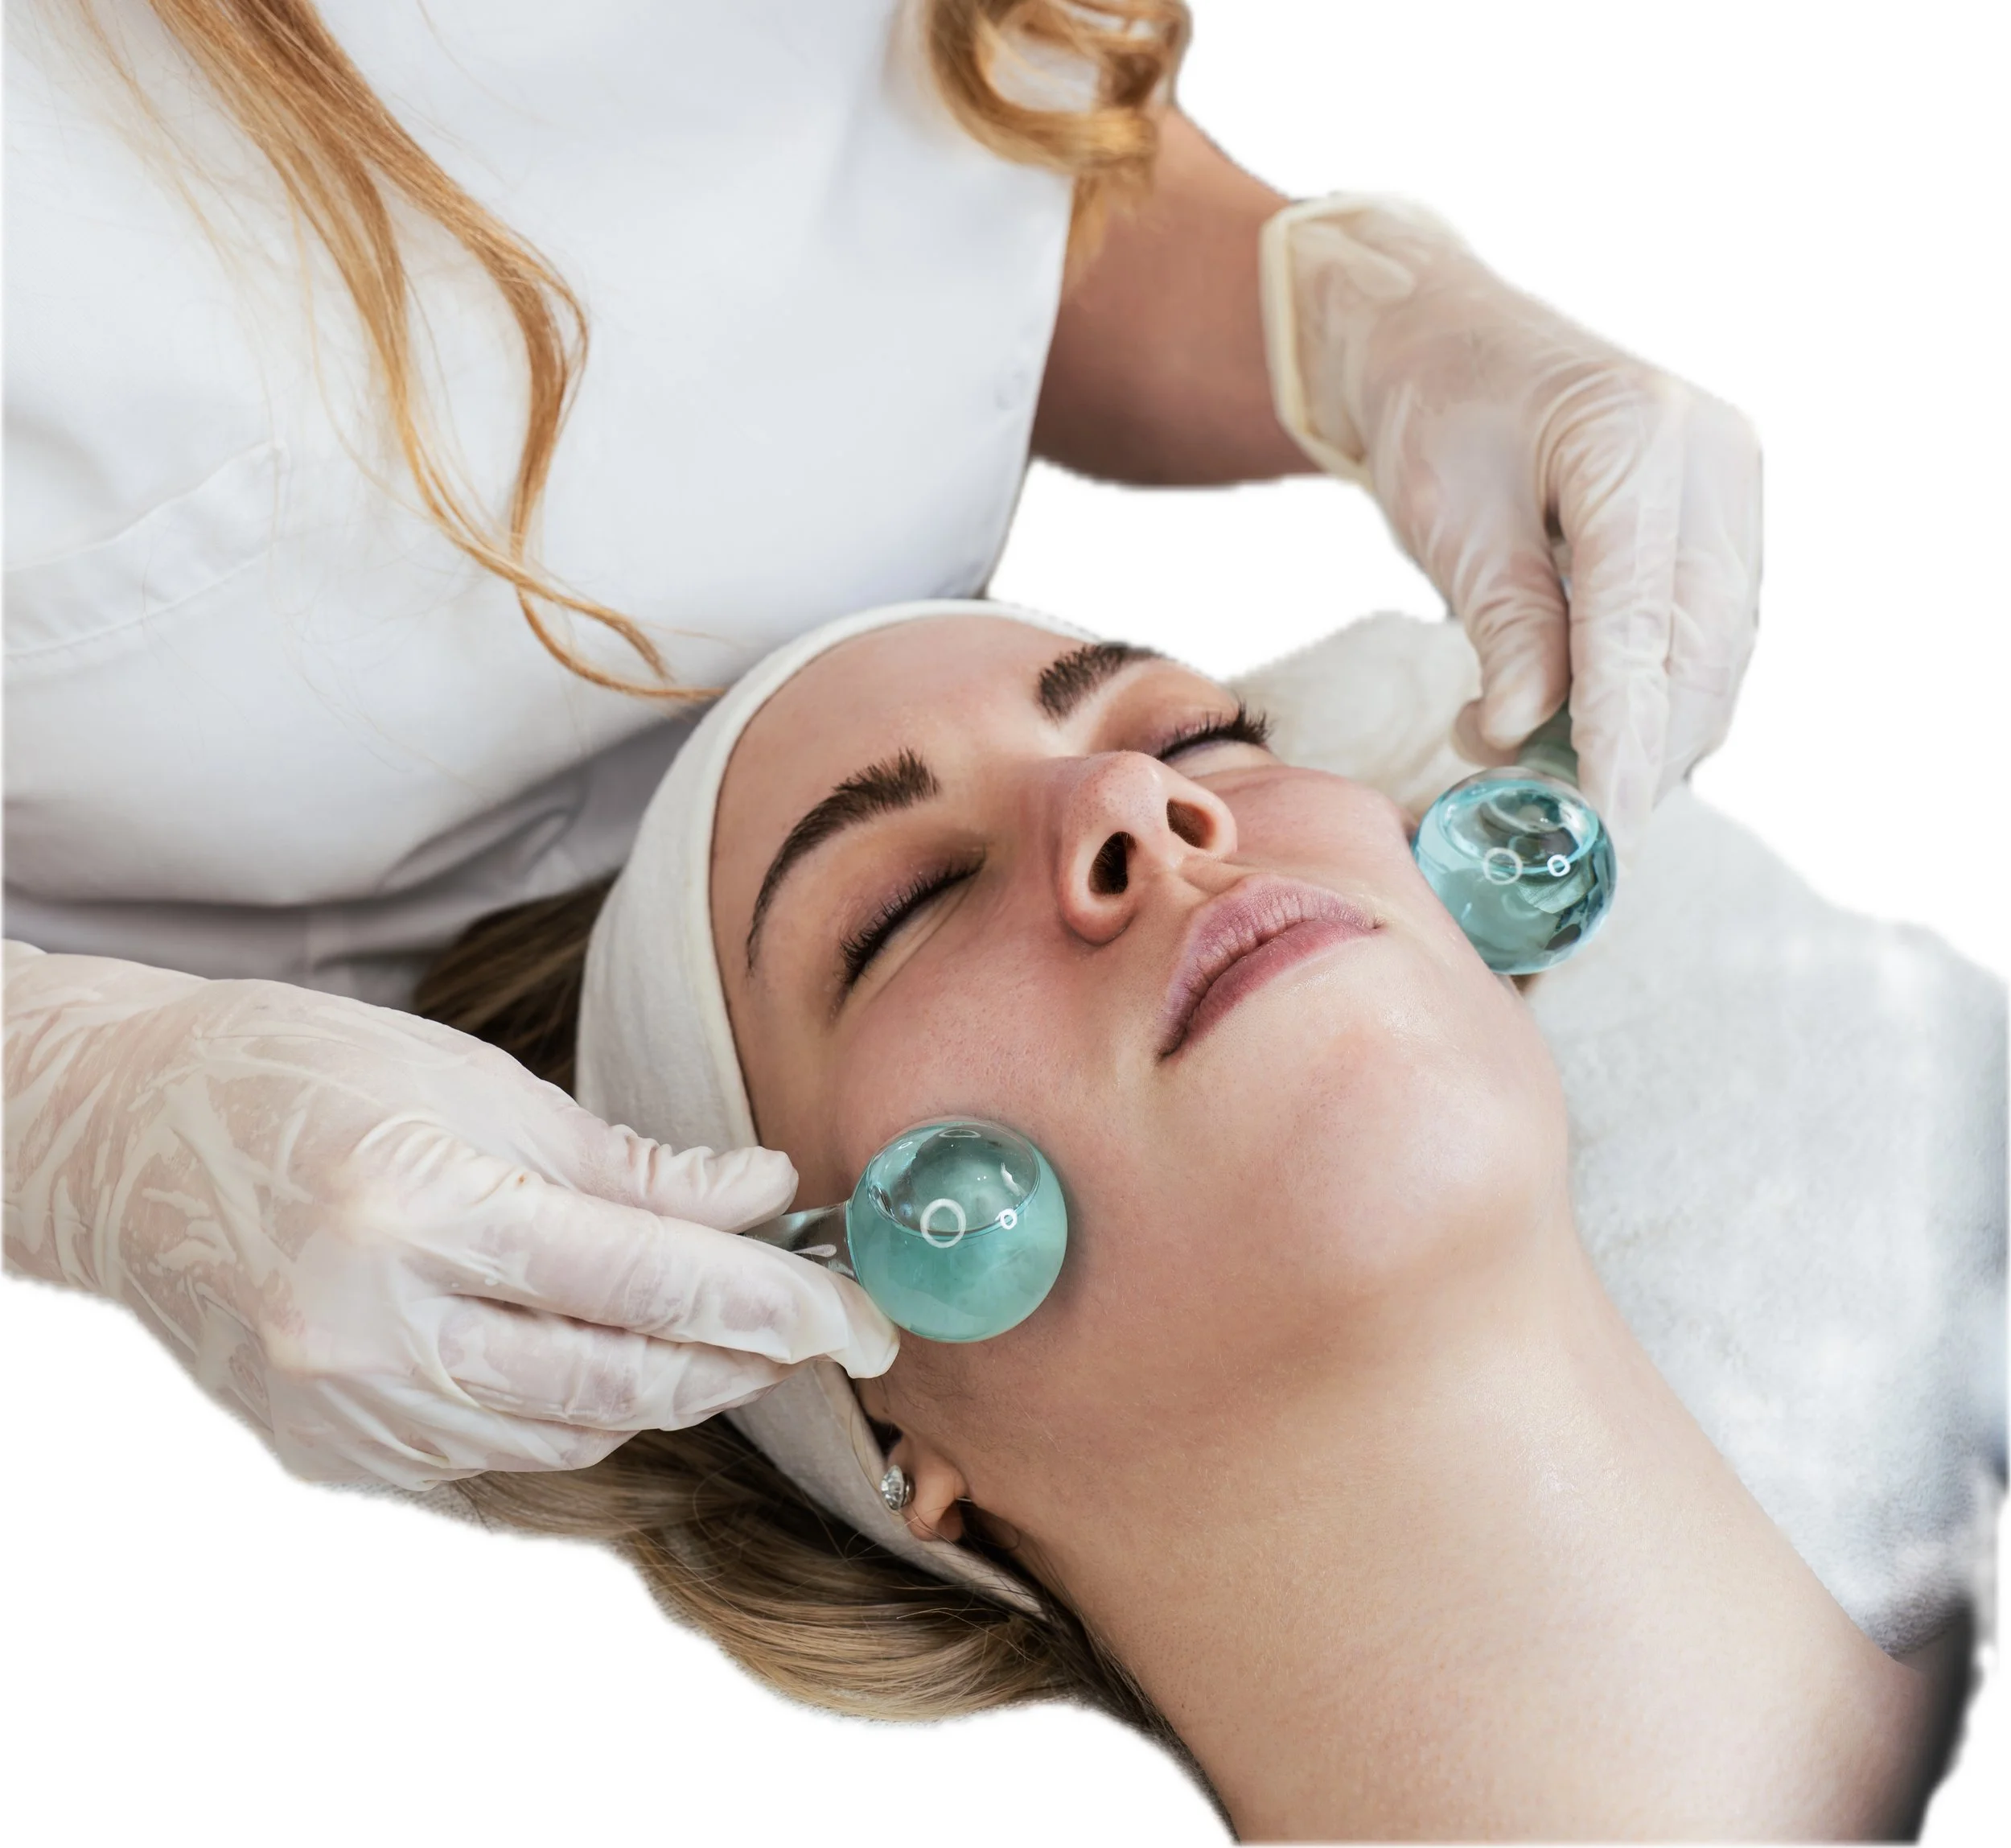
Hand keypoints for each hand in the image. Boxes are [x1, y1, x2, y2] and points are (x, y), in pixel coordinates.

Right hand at [3, 945, 896, 1488]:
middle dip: (745, 1358)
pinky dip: (575, 1408)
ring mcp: (346, 1410)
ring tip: (723, 1328)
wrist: (124, 1139)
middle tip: (823, 1327)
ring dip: (670, 1385)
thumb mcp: (479, 1081)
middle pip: (620, 1377)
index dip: (778, 1302)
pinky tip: (606, 1355)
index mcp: (416, 1208)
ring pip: (572, 1431)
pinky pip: (501, 1454)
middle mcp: (374, 1330)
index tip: (865, 1315)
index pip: (647, 1279)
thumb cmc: (306, 1073)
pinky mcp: (332, 1453)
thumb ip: (631, 1163)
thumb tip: (765, 1197)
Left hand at [1262, 195, 1762, 854]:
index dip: (1625, 733)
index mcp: (1639, 438)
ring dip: (1652, 735)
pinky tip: (1593, 734)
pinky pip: (1707, 636)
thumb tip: (1521, 732)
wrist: (1444, 339)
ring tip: (1559, 780)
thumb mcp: (1447, 519)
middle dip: (1644, 752)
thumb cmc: (1432, 415)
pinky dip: (1657, 697)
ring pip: (1716, 656)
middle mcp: (1712, 460)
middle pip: (1701, 650)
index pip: (1641, 621)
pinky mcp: (1722, 522)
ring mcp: (1730, 490)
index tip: (1608, 823)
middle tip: (1571, 829)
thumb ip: (1501, 623)